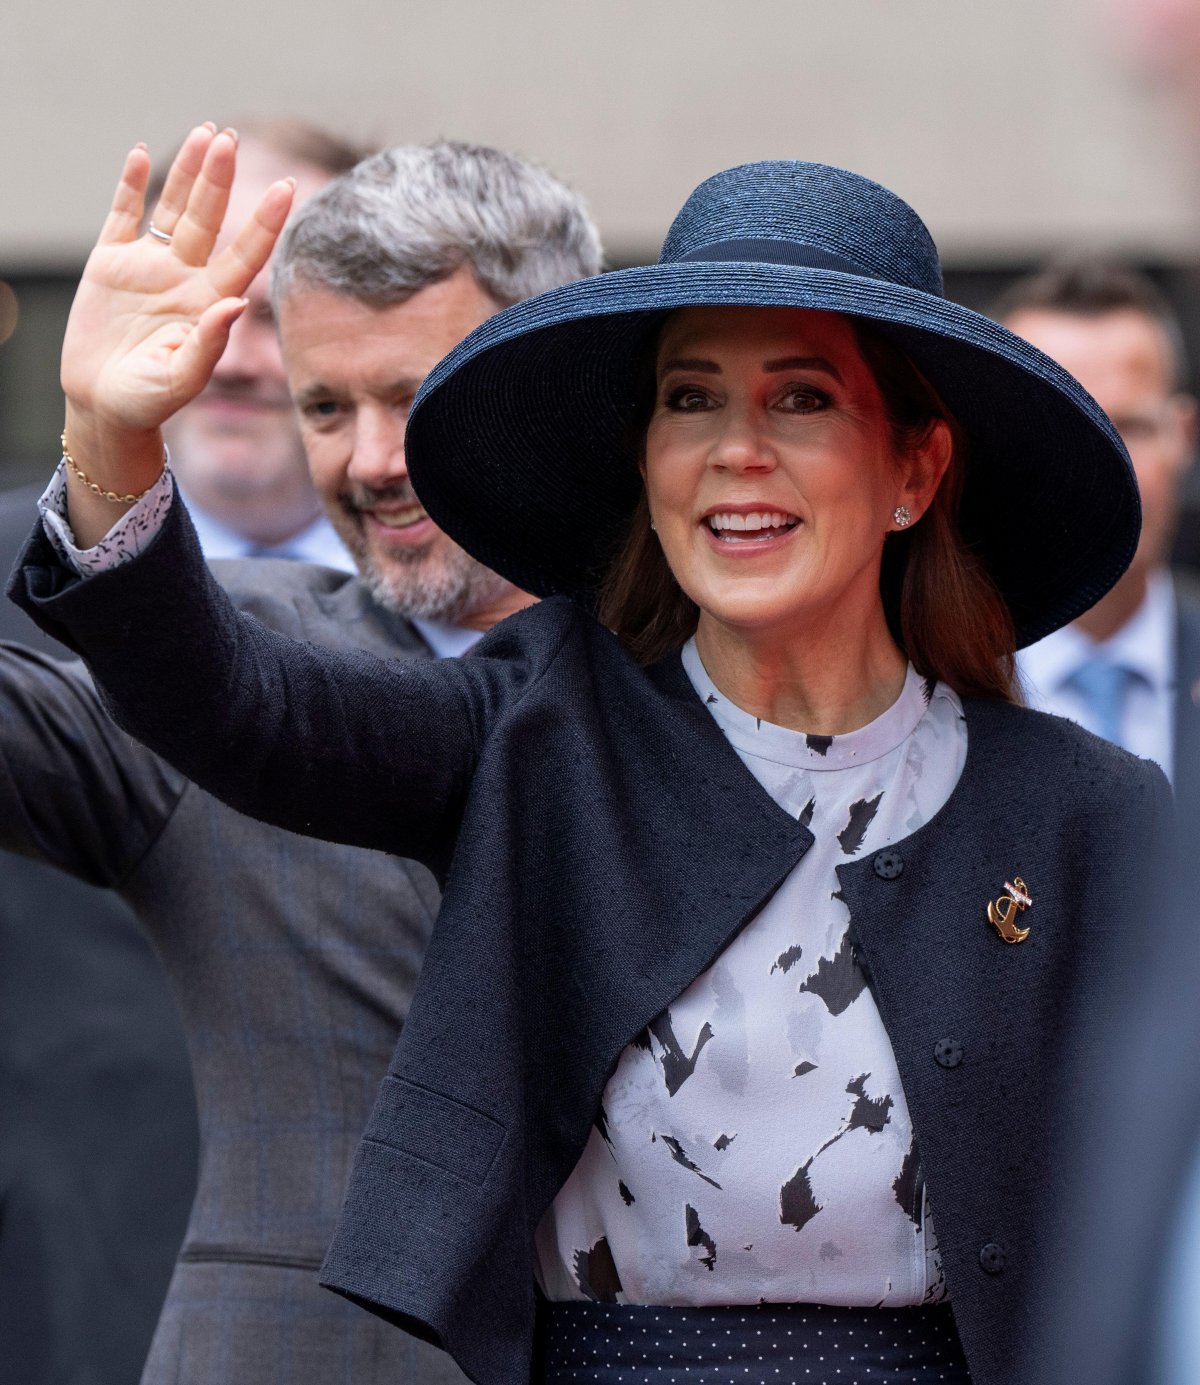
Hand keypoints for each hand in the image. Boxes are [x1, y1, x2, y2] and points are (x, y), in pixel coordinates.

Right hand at [61, 123, 293, 444]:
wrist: (104, 407)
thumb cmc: (149, 401)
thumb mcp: (181, 379)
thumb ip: (209, 343)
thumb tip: (236, 303)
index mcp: (211, 302)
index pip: (246, 254)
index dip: (266, 221)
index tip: (288, 187)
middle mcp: (186, 277)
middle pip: (209, 218)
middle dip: (220, 179)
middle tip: (231, 139)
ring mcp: (150, 266)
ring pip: (173, 207)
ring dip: (189, 173)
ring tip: (207, 134)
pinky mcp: (111, 262)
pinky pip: (123, 214)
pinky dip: (131, 185)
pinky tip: (141, 154)